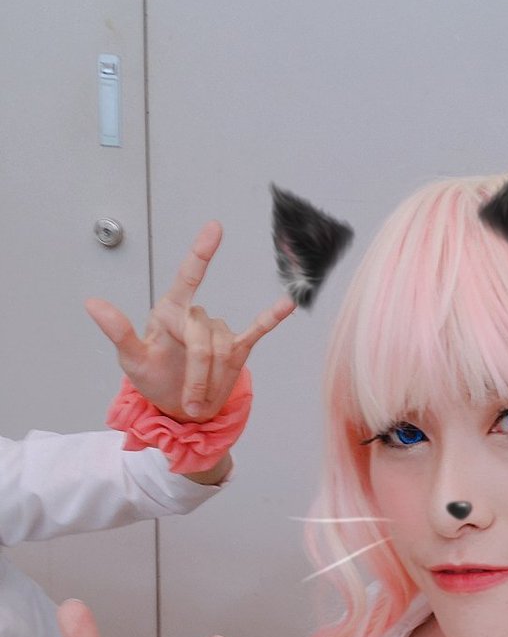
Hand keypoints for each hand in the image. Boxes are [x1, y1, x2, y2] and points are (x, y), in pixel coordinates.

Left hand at [86, 221, 294, 421]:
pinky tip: (286, 304)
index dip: (201, 253)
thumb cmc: (153, 379)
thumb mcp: (131, 360)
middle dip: (200, 374)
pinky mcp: (238, 347)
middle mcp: (196, 316)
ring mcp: (218, 331)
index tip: (215, 228)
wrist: (179, 408)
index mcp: (169, 313)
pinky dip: (272, 317)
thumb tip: (92, 303)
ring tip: (201, 400)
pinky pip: (258, 329)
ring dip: (216, 380)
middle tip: (191, 404)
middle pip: (206, 340)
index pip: (187, 278)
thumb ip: (119, 332)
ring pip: (225, 350)